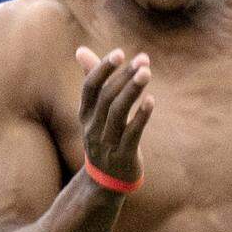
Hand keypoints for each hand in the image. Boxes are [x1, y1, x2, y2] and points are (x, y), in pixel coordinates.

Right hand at [75, 47, 153, 186]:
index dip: (102, 69)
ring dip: (133, 90)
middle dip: (125, 76)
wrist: (105, 182)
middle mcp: (93, 128)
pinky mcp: (123, 156)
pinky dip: (141, 116)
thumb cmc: (104, 137)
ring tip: (147, 72)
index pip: (90, 88)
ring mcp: (107, 143)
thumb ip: (92, 80)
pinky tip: (150, 100)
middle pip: (107, 97)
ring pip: (118, 113)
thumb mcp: (95, 113)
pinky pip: (132, 133)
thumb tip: (80, 50)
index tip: (119, 53)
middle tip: (143, 60)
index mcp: (85, 115)